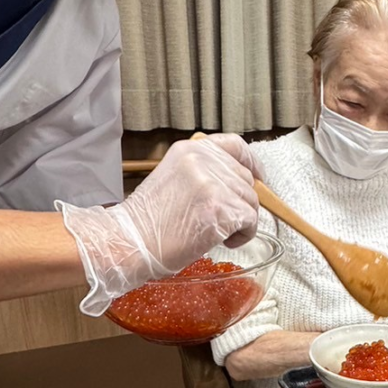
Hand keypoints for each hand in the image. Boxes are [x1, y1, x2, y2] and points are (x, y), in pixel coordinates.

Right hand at [56, 134, 261, 314]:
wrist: (128, 242)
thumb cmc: (149, 221)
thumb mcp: (174, 177)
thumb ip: (203, 172)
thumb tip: (237, 182)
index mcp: (191, 150)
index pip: (235, 145)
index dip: (251, 162)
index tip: (258, 176)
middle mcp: (205, 160)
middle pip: (245, 179)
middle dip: (239, 203)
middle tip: (217, 221)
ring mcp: (214, 183)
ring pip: (250, 202)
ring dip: (239, 222)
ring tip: (212, 232)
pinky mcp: (221, 209)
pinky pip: (250, 221)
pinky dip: (242, 235)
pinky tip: (222, 241)